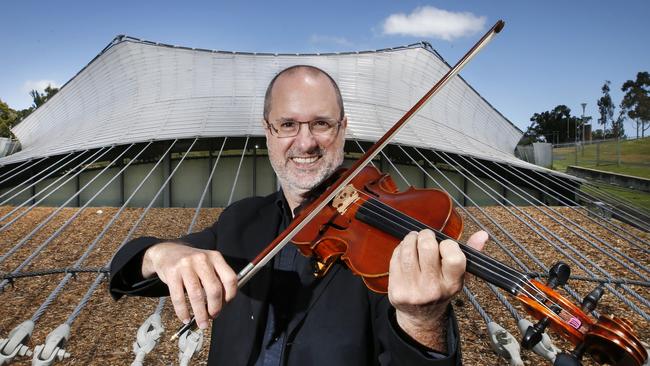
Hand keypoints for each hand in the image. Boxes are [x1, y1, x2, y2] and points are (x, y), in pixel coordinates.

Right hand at [142, 242, 237, 328]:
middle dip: (215, 308)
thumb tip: (222, 305)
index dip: (230, 296)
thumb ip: (216, 279)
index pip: (230, 279)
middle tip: (213, 316)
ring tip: (201, 323)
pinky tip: (185, 318)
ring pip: (197, 295)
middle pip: (214, 289)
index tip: (225, 305)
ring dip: (200, 314)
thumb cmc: (191, 263)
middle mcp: (202, 259)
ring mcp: (186, 265)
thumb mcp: (208, 263)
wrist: (167, 252)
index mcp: (215, 257)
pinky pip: (178, 297)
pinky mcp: (172, 273)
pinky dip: (183, 311)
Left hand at [388, 229, 487, 350]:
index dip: (448, 244)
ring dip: (410, 239)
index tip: (444, 245)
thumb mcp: (459, 275)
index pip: (454, 257)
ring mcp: (414, 291)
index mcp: (453, 284)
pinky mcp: (397, 291)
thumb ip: (470, 253)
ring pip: (408, 251)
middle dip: (426, 236)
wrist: (421, 315)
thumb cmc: (441, 288)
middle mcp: (434, 289)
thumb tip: (482, 234)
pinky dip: (400, 249)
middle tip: (426, 237)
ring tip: (414, 239)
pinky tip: (405, 251)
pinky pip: (395, 259)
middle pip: (428, 248)